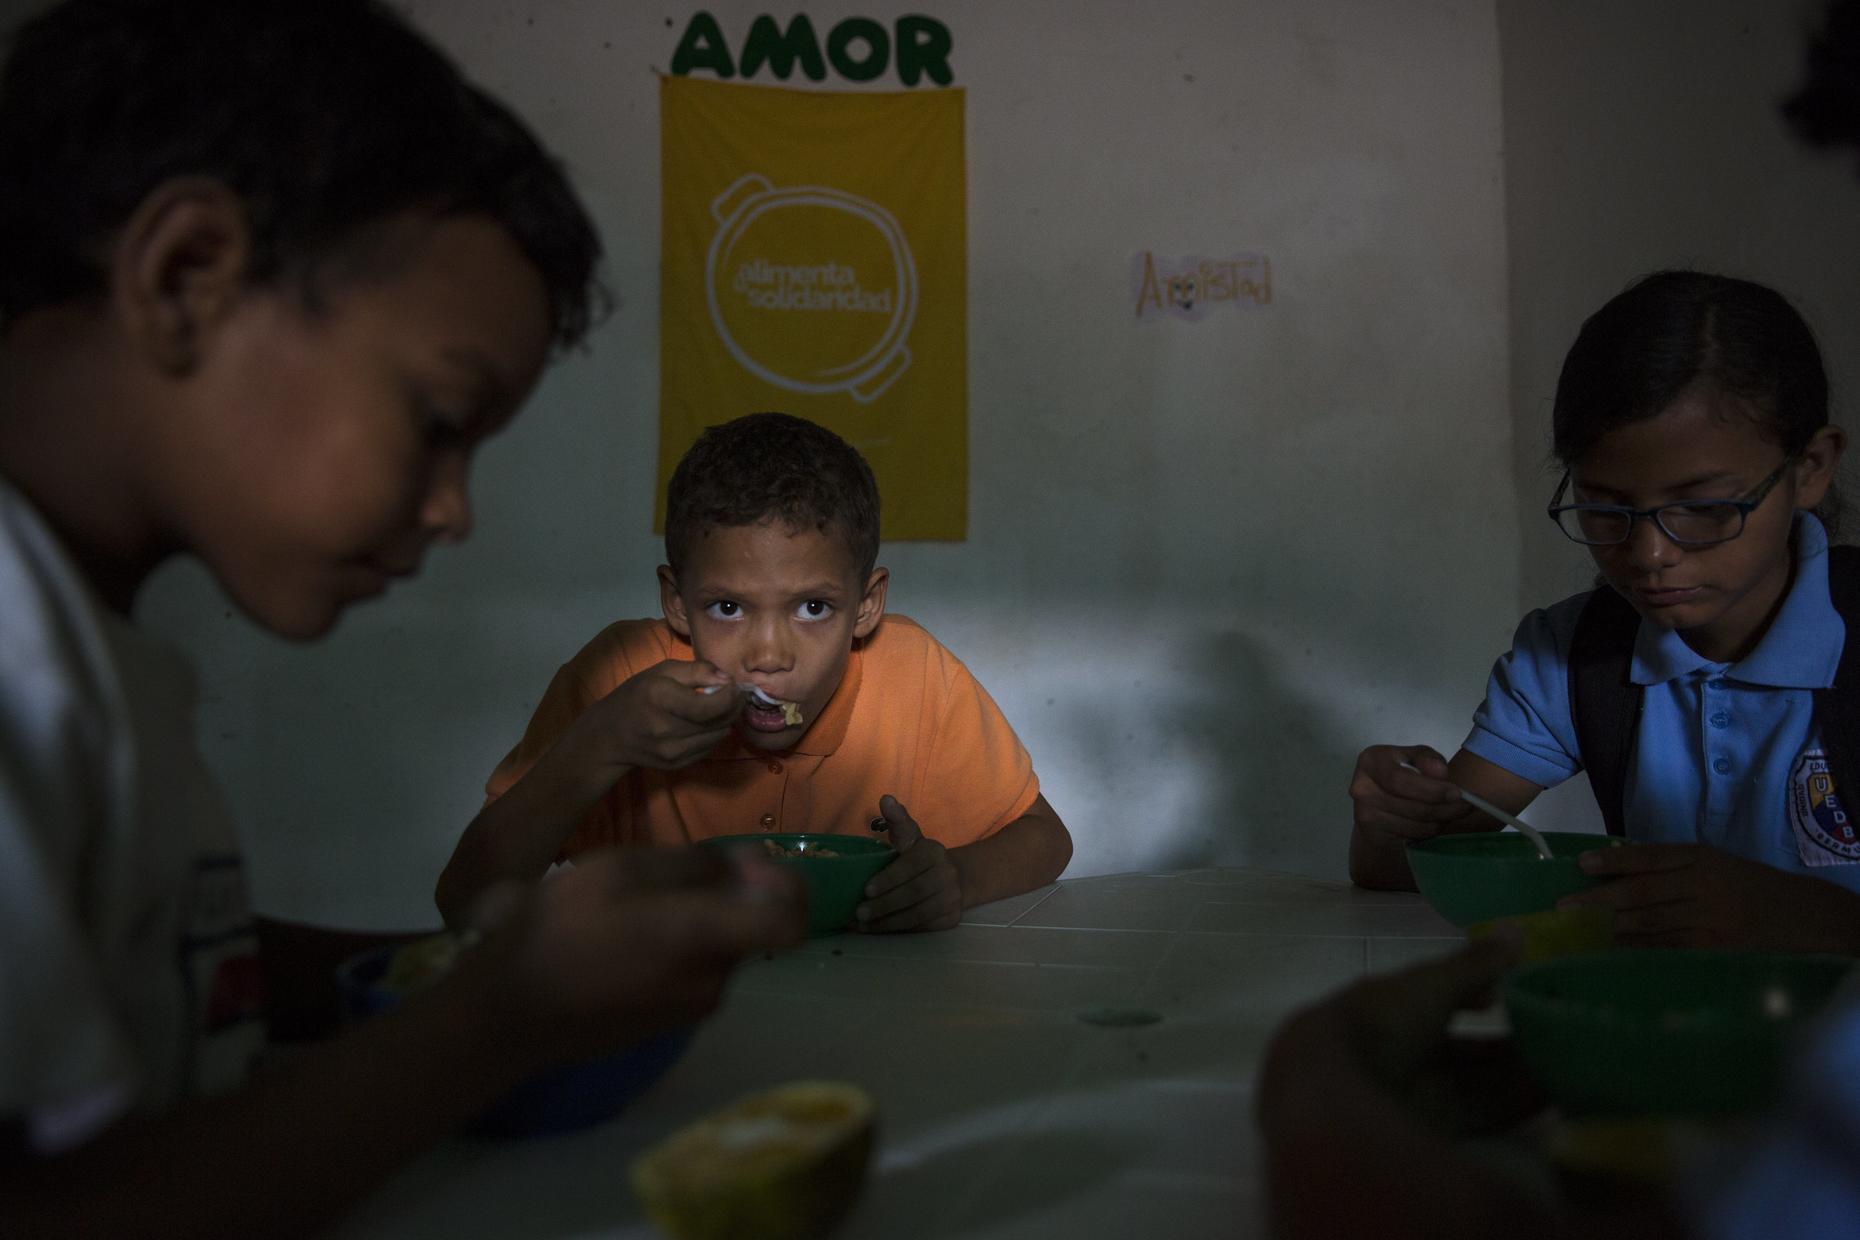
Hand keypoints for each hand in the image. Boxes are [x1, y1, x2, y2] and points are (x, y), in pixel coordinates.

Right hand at [455, 846, 804, 1068]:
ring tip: (633, 903)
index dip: (786, 885)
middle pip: (749, 928)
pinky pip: (691, 973)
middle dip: (728, 894)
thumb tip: (741, 867)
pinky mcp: (666, 1025)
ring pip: (718, 949)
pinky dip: (676, 948)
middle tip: (671, 872)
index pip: (791, 921)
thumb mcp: (620, 869)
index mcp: (706, 939)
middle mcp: (712, 982)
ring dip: (695, 920)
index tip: (747, 864)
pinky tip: (623, 935)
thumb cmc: (558, 928)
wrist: (505, 1012)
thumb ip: (693, 865)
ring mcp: (690, 1010)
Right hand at [587, 659, 737, 770]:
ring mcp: (671, 751)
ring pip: (717, 736)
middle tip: (734, 695)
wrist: (609, 736)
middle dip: (733, 706)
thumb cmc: (636, 696)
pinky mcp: (676, 765)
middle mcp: (665, 728)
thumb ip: (696, 670)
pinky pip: (708, 749)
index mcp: (660, 698)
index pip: (710, 705)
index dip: (730, 696)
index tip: (733, 685)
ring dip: (725, 721)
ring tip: (720, 708)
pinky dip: (713, 735)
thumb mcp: (661, 672)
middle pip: (718, 721)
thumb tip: (727, 679)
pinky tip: (705, 724)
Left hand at [856, 795, 962, 931]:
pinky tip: (879, 930)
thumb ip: (897, 821)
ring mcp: (953, 898)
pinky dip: (899, 931)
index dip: (888, 879)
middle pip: (913, 893)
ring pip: (917, 914)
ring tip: (863, 926)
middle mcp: (948, 875)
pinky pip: (922, 928)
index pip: (910, 866)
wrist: (956, 878)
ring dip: (888, 922)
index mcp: (934, 852)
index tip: (866, 890)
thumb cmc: (921, 858)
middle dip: (884, 905)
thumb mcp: (910, 837)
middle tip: (859, 913)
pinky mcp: (952, 919)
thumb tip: (886, 799)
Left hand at [1260, 933, 1537, 1139]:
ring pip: (1478, 1082)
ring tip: (1567, 1063)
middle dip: (1506, 1044)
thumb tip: (1518, 929)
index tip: (1514, 990)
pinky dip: (1514, 1103)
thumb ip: (1475, 964)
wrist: (1339, 1085)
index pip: (1440, 999)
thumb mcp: (1431, 984)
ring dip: (1518, 1074)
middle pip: (1464, 1049)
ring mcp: (1418, 1091)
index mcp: (1391, 1007)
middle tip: (1556, 1035)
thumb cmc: (1381, 1019)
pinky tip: (1550, 1093)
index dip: (1475, 994)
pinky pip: (1481, 1112)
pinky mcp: (1433, 1127)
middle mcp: (1403, 1050)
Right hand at [1349, 744, 1474, 844]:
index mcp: (1371, 760)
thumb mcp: (1414, 758)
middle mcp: (1361, 787)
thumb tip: (1440, 773)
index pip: (1401, 780)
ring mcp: (1364, 813)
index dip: (1432, 789)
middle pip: (1413, 806)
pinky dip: (1429, 830)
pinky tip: (1434, 821)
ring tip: (1451, 812)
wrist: (1375, 803)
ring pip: (1416, 823)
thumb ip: (1427, 759)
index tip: (1458, 793)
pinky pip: (1412, 835)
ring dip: (1441, 820)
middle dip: (1445, 808)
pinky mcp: (1373, 833)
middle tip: (1467, 807)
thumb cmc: (1400, 775)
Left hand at [1562, 842, 1859, 951]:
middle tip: (1561, 908)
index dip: (1612, 861)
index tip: (1580, 865)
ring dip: (1607, 929)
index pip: (1648, 857)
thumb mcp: (1718, 865)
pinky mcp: (1713, 951)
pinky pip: (1665, 950)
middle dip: (1597, 901)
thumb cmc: (1753, 891)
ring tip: (1574, 932)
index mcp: (1701, 859)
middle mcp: (1702, 886)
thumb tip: (1616, 869)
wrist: (1808, 921)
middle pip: (1640, 893)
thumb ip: (1673, 867)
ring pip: (1648, 924)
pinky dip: (1635, 952)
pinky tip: (1610, 954)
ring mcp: (1708, 921)